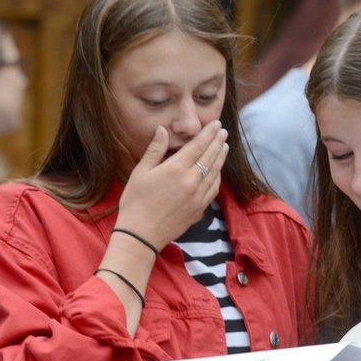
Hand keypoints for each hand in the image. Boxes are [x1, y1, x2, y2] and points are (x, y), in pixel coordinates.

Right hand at [117, 121, 228, 248]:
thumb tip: (162, 129)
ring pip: (215, 172)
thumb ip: (155, 150)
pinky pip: (214, 189)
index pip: (198, 146)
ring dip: (221, 158)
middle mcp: (191, 181)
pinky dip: (218, 176)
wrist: (141, 235)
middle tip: (223, 131)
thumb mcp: (140, 172)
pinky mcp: (200, 209)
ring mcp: (198, 196)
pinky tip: (218, 171)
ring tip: (224, 147)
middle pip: (210, 157)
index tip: (216, 125)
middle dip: (218, 142)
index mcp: (176, 169)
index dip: (208, 133)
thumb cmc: (136, 202)